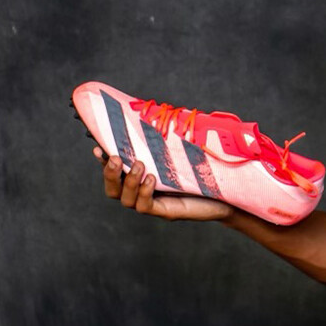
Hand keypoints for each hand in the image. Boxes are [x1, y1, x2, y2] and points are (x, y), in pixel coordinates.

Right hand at [94, 147, 232, 220]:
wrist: (228, 196)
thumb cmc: (206, 173)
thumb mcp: (185, 155)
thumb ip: (171, 140)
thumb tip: (164, 114)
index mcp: (145, 178)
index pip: (116, 172)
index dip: (103, 162)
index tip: (97, 147)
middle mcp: (144, 193)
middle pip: (113, 190)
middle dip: (108, 174)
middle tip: (115, 158)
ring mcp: (154, 204)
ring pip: (126, 200)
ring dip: (128, 182)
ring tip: (139, 165)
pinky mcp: (166, 212)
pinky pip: (145, 206)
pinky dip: (144, 192)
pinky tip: (151, 179)